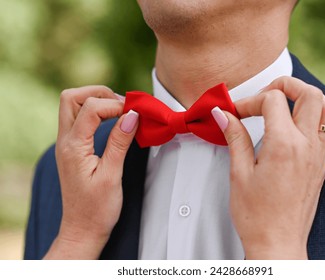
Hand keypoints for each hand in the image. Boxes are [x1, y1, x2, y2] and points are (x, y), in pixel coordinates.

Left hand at [44, 86, 138, 258]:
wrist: (82, 228)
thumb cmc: (97, 209)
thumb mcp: (112, 175)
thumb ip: (120, 142)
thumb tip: (131, 115)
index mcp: (73, 147)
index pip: (90, 108)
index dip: (115, 105)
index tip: (135, 113)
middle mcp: (65, 141)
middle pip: (72, 97)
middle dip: (99, 93)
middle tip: (123, 104)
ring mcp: (66, 144)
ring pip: (72, 105)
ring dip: (96, 100)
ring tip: (120, 110)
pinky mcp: (72, 148)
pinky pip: (78, 118)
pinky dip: (95, 112)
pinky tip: (112, 121)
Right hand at [212, 77, 324, 258]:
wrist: (277, 243)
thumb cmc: (257, 215)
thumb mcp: (239, 173)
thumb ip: (235, 137)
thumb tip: (224, 115)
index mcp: (284, 145)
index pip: (271, 101)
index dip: (249, 101)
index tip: (236, 112)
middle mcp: (307, 146)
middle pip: (309, 93)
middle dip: (285, 85)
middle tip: (265, 94)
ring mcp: (319, 156)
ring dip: (308, 99)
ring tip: (288, 104)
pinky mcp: (323, 167)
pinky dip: (323, 122)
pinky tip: (305, 128)